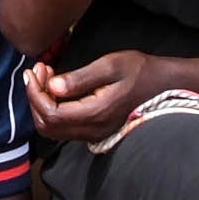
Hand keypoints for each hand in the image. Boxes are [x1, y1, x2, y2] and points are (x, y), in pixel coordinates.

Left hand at [22, 51, 166, 145]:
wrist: (165, 85)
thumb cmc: (140, 70)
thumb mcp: (111, 66)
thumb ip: (80, 78)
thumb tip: (52, 86)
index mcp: (95, 113)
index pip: (51, 113)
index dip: (35, 94)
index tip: (33, 71)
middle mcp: (92, 130)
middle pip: (47, 126)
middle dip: (35, 98)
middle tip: (37, 71)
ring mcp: (94, 133)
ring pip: (54, 129)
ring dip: (42, 103)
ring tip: (45, 76)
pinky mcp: (95, 130)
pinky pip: (64, 127)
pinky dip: (53, 108)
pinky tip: (56, 87)